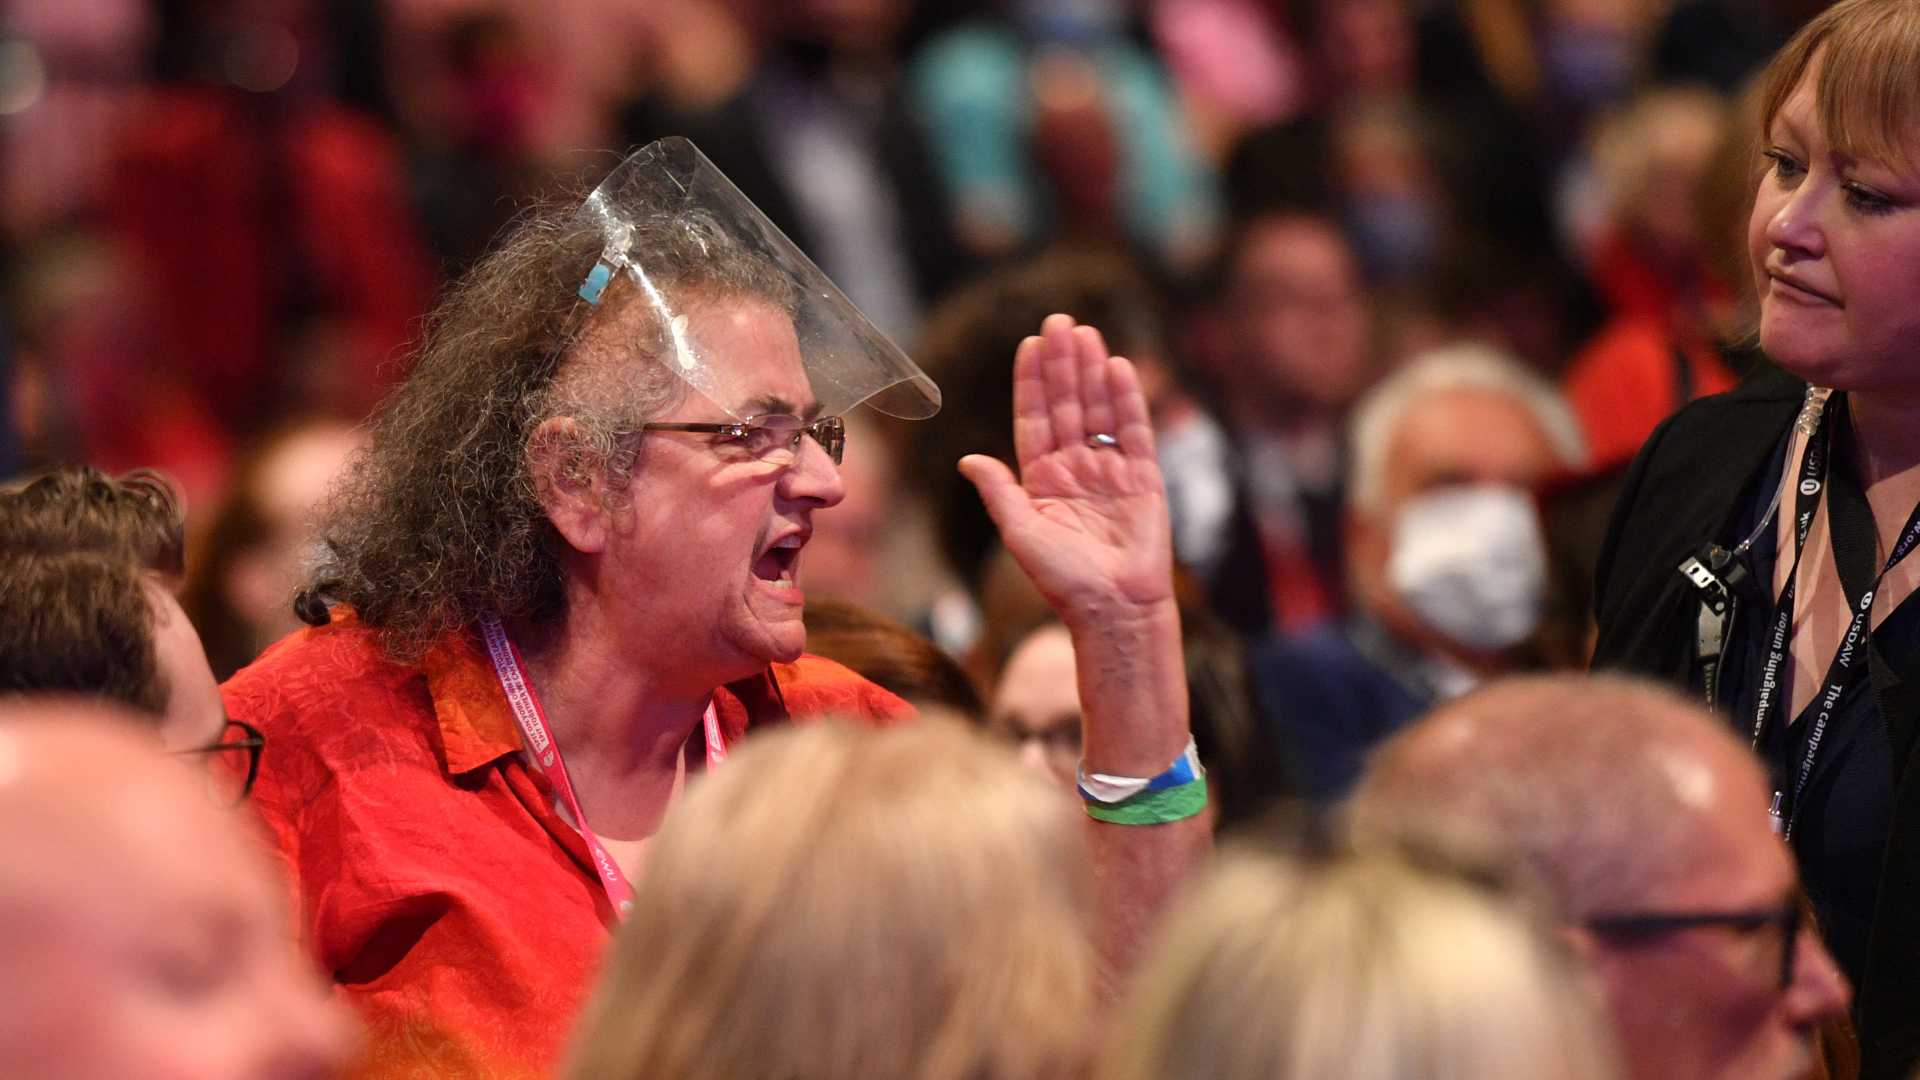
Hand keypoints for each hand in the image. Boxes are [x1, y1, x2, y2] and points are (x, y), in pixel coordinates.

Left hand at [959, 314, 1174, 621]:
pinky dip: (1125, 398)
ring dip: (1091, 371)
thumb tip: (968, 459)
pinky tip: (1116, 366)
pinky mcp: (1143, 478)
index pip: (1036, 419)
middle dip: (1062, 363)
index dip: (1032, 383)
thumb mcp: (1020, 532)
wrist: (1112, 608)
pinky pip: (1133, 430)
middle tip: (1059, 320)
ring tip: (1084, 332)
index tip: (1030, 345)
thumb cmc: (1063, 580)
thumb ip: (999, 492)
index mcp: (1043, 480)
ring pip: (1099, 410)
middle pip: (1068, 405)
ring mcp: (1111, 471)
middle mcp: (1076, 469)